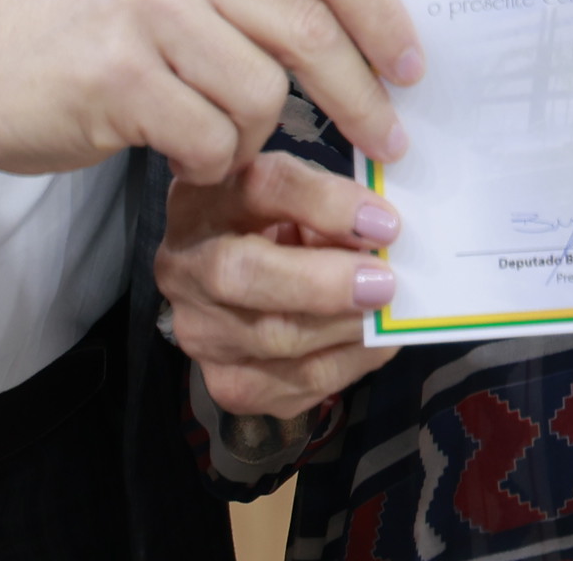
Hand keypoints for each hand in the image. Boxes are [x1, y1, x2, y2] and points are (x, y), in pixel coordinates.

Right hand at [0, 0, 423, 182]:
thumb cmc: (88, 25)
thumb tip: (371, 26)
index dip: (385, 16)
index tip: (413, 68)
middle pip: (311, 27)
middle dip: (361, 96)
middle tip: (388, 141)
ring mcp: (146, 7)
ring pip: (264, 93)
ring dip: (255, 135)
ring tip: (216, 131)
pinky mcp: (117, 75)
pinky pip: (211, 137)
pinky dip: (209, 159)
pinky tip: (178, 148)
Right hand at [157, 150, 400, 424]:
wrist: (236, 278)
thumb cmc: (277, 222)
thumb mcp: (299, 190)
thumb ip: (329, 202)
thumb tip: (381, 234)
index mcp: (204, 197)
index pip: (260, 188)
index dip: (323, 204)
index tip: (383, 222)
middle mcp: (185, 266)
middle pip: (241, 274)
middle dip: (322, 284)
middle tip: (384, 283)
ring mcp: (199, 332)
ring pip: (273, 340)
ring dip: (344, 329)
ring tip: (387, 313)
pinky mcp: (226, 383)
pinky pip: (293, 385)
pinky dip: (347, 364)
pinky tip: (372, 342)